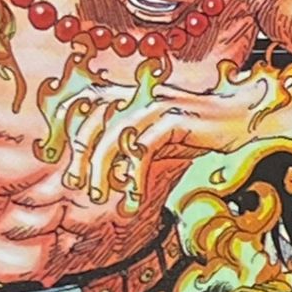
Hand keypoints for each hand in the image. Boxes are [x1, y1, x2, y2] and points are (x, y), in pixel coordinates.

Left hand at [58, 82, 232, 210]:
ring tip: (100, 197)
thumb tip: (103, 173)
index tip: (49, 153)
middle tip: (77, 186)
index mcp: (129, 93)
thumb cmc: (195, 130)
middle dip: (80, 156)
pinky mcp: (175, 119)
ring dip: (102, 171)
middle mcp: (138, 94)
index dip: (61, 123)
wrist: (241, 116)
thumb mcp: (155, 135)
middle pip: (94, 121)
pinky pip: (144, 149)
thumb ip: (129, 145)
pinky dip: (133, 176)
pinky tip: (132, 198)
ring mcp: (156, 104)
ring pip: (115, 137)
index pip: (82, 101)